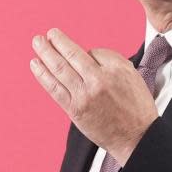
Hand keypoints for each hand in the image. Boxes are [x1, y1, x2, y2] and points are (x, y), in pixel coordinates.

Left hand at [29, 27, 158, 164]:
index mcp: (116, 70)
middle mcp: (99, 80)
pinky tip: (35, 64)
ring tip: (36, 42)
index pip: (94, 52)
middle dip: (56, 42)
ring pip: (59, 69)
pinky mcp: (74, 109)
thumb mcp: (133, 76)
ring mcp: (84, 95)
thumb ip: (112, 62)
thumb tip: (88, 55)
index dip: (87, 53)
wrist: (136, 137)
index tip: (84, 56)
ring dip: (45, 53)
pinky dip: (42, 75)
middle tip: (47, 34)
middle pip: (72, 55)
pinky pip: (54, 88)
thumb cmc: (135, 107)